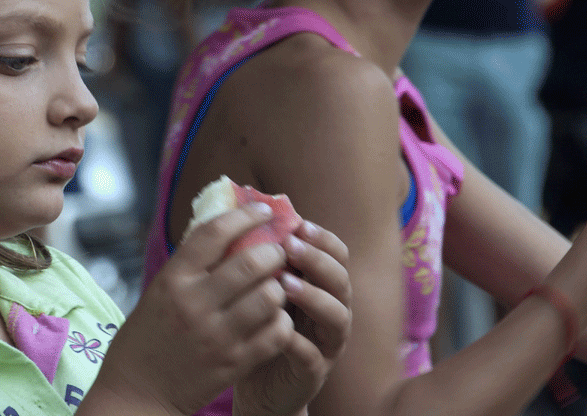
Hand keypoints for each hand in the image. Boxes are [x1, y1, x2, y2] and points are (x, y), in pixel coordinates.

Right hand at [93, 203, 294, 414]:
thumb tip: (227, 228)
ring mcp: (217, 335)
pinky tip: (275, 318)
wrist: (136, 393)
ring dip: (280, 287)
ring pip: (270, 296)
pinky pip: (276, 332)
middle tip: (279, 251)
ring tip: (277, 286)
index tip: (264, 210)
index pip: (215, 233)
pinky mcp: (234, 363)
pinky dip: (282, 321)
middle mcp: (194, 303)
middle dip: (275, 251)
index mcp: (173, 279)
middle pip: (251, 262)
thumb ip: (190, 264)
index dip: (245, 215)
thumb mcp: (159, 291)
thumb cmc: (147, 337)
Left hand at [233, 221, 350, 415]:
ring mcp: (327, 342)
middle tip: (291, 245)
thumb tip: (245, 207)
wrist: (256, 380)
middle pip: (341, 279)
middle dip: (318, 260)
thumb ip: (261, 255)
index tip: (299, 223)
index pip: (336, 254)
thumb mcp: (260, 287)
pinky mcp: (314, 372)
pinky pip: (313, 356)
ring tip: (285, 284)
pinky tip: (280, 332)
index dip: (323, 238)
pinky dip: (299, 343)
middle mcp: (333, 310)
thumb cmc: (257, 324)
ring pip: (337, 317)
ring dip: (314, 297)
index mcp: (321, 285)